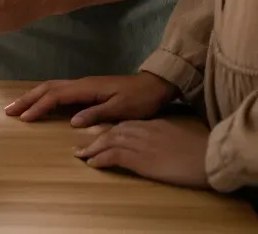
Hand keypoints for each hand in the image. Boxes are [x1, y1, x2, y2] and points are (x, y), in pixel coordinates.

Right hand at [5, 72, 179, 125]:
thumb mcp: (122, 110)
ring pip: (50, 87)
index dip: (39, 107)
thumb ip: (97, 114)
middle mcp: (80, 84)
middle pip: (46, 88)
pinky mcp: (85, 89)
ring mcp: (82, 85)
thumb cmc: (140, 99)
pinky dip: (43, 95)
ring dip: (32, 96)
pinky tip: (38, 102)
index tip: (25, 118)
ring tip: (16, 106)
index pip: (56, 96)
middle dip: (26, 99)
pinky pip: (57, 90)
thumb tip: (72, 122)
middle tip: (8, 110)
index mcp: (86, 88)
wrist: (154, 86)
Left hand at [75, 118, 210, 188]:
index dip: (108, 131)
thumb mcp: (177, 135)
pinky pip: (113, 156)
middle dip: (95, 139)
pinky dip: (101, 159)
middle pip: (111, 132)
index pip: (123, 125)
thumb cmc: (199, 149)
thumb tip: (157, 140)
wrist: (208, 156)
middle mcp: (141, 130)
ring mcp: (139, 143)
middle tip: (80, 147)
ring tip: (80, 155)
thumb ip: (163, 134)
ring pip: (108, 142)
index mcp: (151, 124)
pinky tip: (92, 164)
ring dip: (92, 149)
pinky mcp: (140, 158)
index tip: (97, 135)